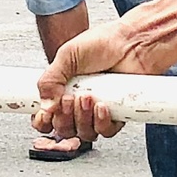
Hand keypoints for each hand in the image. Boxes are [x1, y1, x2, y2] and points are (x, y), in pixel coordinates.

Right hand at [32, 23, 147, 144]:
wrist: (133, 43)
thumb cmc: (104, 43)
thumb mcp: (68, 55)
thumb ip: (50, 80)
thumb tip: (44, 106)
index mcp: (62, 89)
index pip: (45, 117)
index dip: (43, 121)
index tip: (45, 115)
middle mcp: (78, 102)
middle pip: (63, 129)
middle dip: (64, 118)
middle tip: (68, 99)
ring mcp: (96, 111)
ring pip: (84, 133)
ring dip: (83, 119)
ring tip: (87, 98)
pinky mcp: (116, 115)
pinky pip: (106, 131)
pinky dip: (102, 122)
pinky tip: (102, 106)